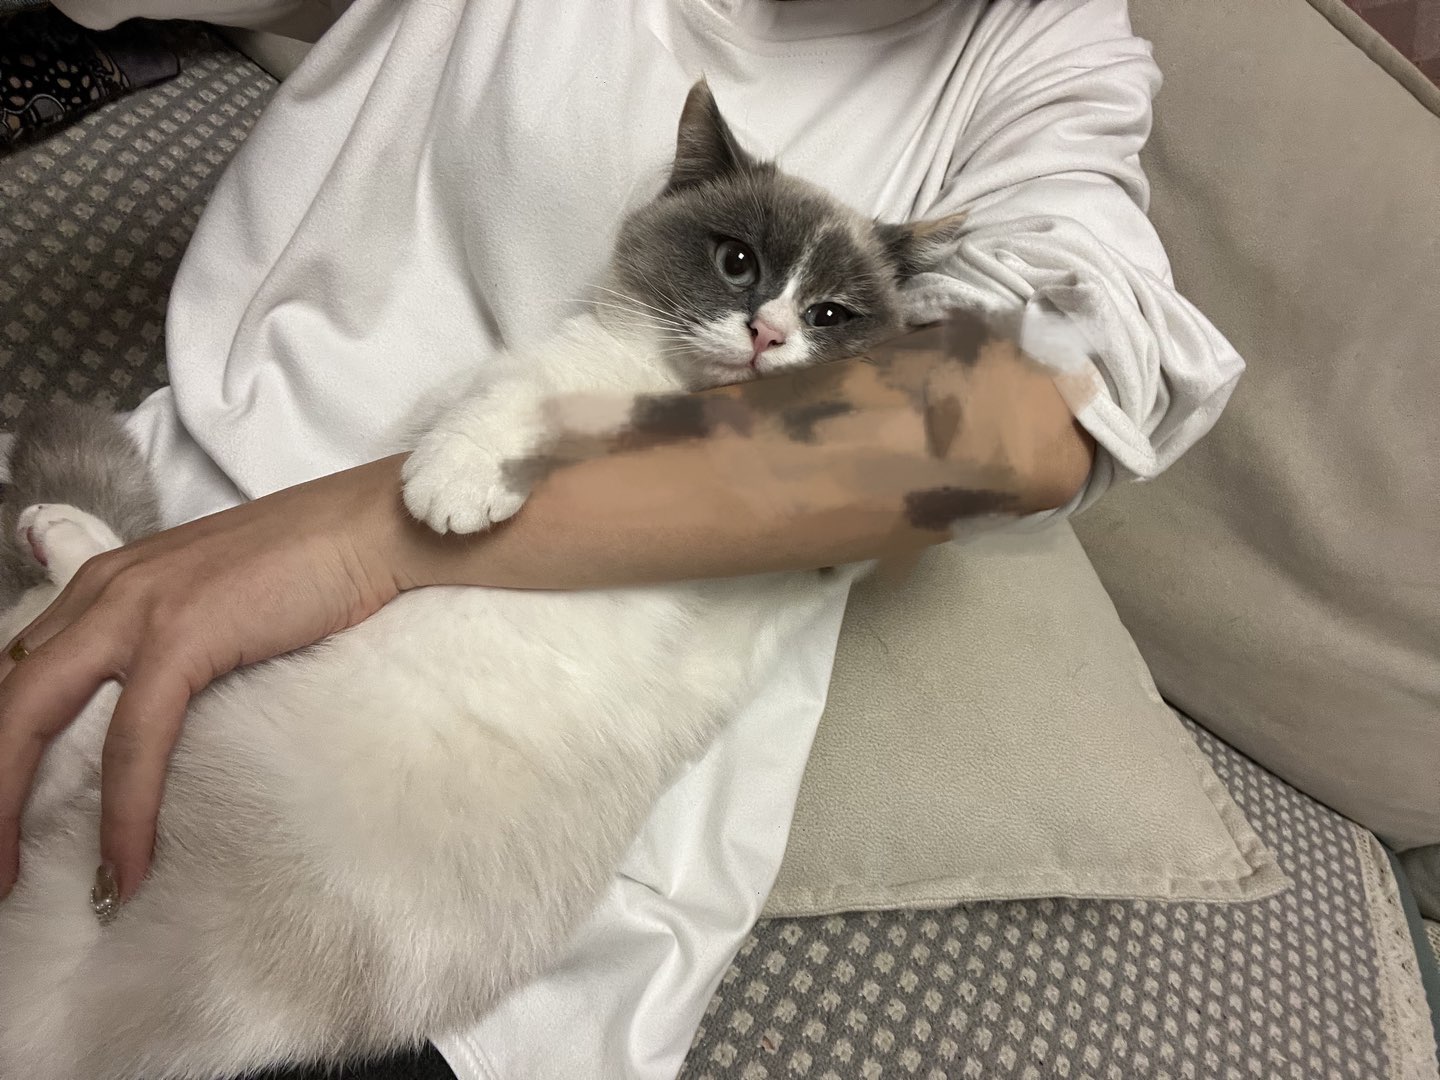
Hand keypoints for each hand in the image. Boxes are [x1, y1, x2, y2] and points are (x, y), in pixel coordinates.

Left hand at [0, 457, 409, 902]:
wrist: (372, 527)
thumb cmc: (313, 565)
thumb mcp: (212, 599)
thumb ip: (166, 637)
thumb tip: (152, 710)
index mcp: (106, 583)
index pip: (17, 671)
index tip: (8, 812)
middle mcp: (103, 590)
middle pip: (1, 698)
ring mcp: (137, 608)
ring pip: (31, 717)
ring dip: (7, 807)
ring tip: (10, 881)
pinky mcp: (183, 634)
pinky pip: (133, 740)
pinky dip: (122, 812)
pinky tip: (125, 865)